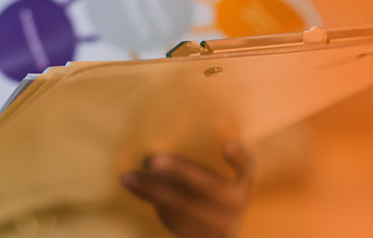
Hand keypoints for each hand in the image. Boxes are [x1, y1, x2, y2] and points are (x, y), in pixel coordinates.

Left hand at [121, 141, 255, 237]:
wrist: (216, 237)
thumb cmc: (214, 199)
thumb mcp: (221, 185)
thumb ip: (194, 170)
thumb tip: (152, 156)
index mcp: (239, 190)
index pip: (246, 170)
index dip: (239, 159)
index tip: (228, 144)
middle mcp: (231, 208)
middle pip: (206, 186)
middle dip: (179, 170)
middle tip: (151, 159)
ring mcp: (213, 224)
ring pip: (182, 204)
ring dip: (152, 189)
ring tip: (127, 177)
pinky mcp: (194, 234)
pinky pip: (170, 216)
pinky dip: (151, 200)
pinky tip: (134, 185)